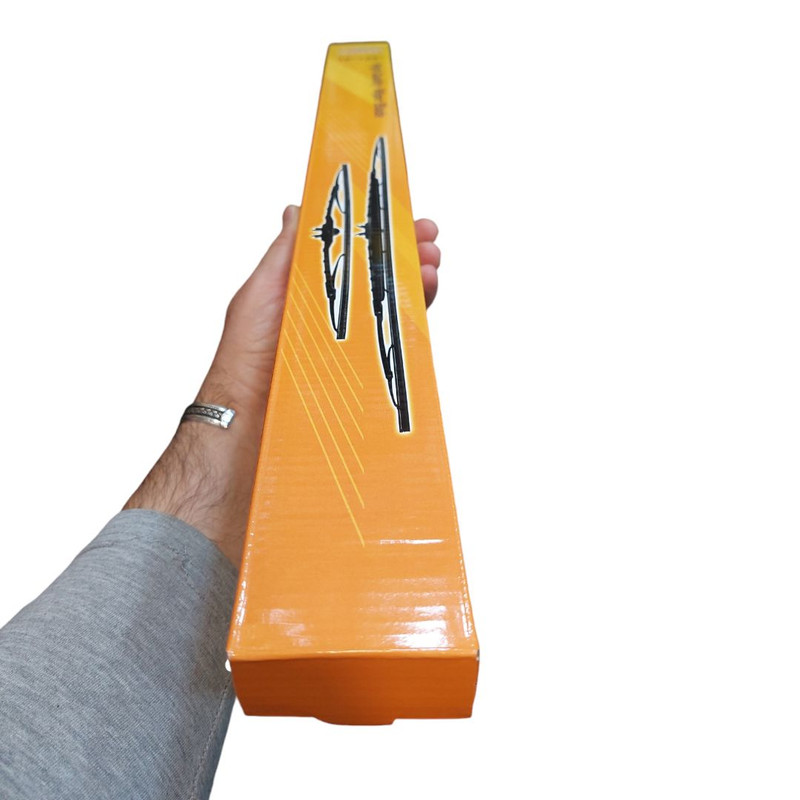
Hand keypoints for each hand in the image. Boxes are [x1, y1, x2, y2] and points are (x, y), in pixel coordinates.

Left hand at [124, 206, 440, 563]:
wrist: (247, 436)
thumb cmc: (244, 366)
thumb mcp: (261, 298)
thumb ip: (285, 256)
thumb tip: (299, 209)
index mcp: (304, 296)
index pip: (347, 254)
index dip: (375, 231)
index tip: (402, 214)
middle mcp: (329, 321)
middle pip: (376, 279)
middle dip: (405, 254)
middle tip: (429, 240)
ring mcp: (347, 350)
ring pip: (390, 310)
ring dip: (415, 284)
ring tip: (431, 268)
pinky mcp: (361, 379)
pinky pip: (393, 349)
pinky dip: (413, 326)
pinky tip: (423, 307)